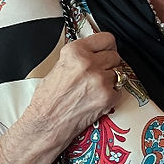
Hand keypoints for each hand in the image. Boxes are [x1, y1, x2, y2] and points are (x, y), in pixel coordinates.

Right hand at [0, 32, 122, 163]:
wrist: (45, 125)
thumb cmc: (47, 100)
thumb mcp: (58, 67)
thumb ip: (79, 56)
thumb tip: (94, 51)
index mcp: (75, 52)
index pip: (106, 38)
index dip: (106, 46)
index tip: (105, 50)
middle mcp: (89, 63)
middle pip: (114, 55)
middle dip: (108, 64)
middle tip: (97, 74)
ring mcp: (100, 80)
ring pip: (118, 72)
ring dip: (110, 79)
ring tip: (93, 89)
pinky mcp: (108, 97)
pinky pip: (119, 90)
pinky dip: (111, 95)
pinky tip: (96, 99)